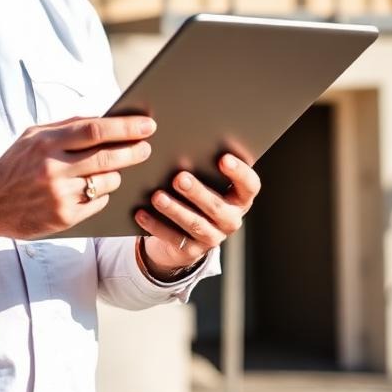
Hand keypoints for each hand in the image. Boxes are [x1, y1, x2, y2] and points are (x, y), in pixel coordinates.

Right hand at [0, 115, 155, 254]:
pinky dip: (102, 194)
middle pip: (107, 157)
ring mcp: (59, 196)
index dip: (126, 127)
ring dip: (116, 174)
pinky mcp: (63, 218)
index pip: (95, 130)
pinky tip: (95, 189)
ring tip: (115, 168)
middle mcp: (53, 169)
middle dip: (134, 151)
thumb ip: (66, 126)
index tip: (147, 125)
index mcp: (47, 142)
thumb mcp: (33, 136)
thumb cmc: (15, 164)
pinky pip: (98, 202)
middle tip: (147, 148)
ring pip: (107, 182)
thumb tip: (105, 119)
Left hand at [134, 154, 260, 277]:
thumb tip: (181, 141)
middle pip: (217, 207)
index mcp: (240, 198)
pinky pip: (173, 238)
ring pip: (195, 224)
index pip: (249, 186)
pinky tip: (141, 213)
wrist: (183, 233)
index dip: (239, 172)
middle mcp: (231, 219)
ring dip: (175, 210)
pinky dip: (156, 225)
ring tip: (157, 197)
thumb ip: (201, 166)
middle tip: (179, 178)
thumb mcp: (204, 180)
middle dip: (197, 192)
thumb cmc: (195, 194)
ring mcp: (213, 238)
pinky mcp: (191, 251)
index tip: (223, 158)